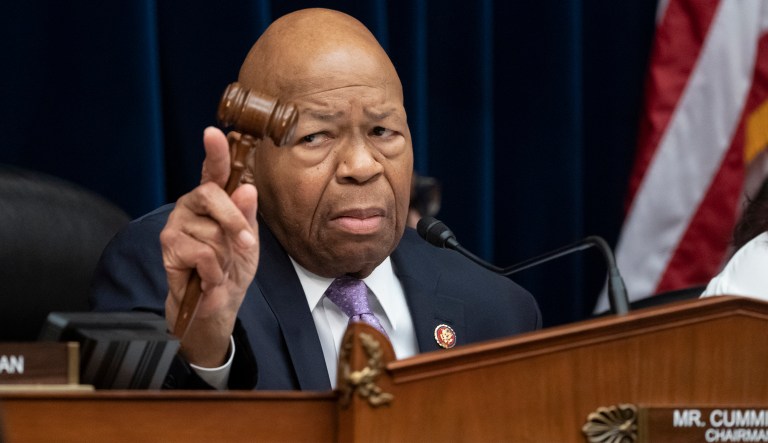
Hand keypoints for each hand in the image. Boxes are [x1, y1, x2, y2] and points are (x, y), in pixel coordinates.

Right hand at [161, 127, 258, 366]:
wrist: (217, 302)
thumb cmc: (232, 266)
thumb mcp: (249, 241)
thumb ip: (247, 216)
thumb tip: (247, 189)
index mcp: (214, 199)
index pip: (214, 170)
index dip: (214, 151)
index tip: (215, 132)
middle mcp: (192, 204)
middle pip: (213, 195)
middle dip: (234, 222)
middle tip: (245, 245)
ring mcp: (177, 222)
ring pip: (211, 231)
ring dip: (224, 256)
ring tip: (219, 266)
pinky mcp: (168, 245)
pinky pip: (202, 252)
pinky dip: (213, 270)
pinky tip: (207, 276)